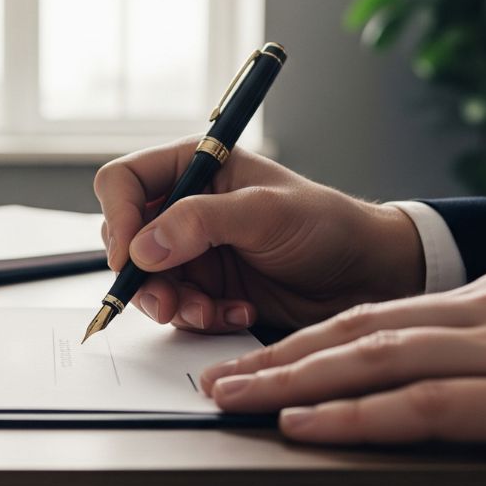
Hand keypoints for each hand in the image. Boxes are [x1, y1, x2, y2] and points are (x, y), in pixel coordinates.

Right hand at [93, 140, 425, 331]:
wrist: (367, 275)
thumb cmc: (327, 225)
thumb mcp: (266, 213)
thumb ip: (201, 222)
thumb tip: (143, 246)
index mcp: (194, 167)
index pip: (124, 182)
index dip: (117, 216)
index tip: (130, 254)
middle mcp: (185, 208)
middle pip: (125, 238)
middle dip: (142, 275)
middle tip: (167, 301)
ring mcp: (192, 251)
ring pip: (147, 281)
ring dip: (172, 304)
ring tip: (210, 312)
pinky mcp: (206, 288)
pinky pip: (177, 309)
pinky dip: (200, 318)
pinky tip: (237, 314)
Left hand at [200, 270, 485, 458]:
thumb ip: (462, 368)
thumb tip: (381, 395)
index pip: (374, 315)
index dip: (304, 339)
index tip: (252, 360)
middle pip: (361, 329)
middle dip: (283, 358)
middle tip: (220, 381)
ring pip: (377, 359)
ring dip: (298, 382)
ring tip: (238, 401)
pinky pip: (422, 405)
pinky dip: (356, 416)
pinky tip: (305, 425)